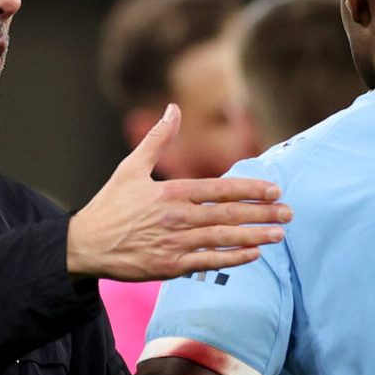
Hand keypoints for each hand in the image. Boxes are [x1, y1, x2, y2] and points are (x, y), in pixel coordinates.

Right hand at [68, 103, 290, 281]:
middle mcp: (176, 218)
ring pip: (222, 239)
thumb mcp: (130, 167)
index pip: (219, 189)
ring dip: (254, 235)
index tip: (275, 189)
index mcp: (170, 192)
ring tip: (279, 234)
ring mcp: (174, 244)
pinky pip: (208, 262)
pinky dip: (233, 259)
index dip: (249, 189)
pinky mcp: (170, 266)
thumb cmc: (110, 205)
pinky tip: (254, 254)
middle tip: (289, 212)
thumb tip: (173, 108)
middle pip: (227, 215)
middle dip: (262, 213)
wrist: (85, 245)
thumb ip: (158, 139)